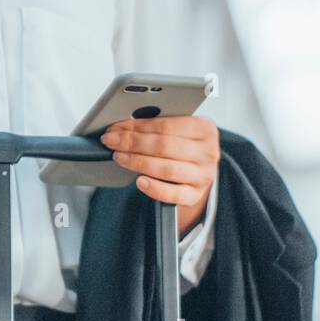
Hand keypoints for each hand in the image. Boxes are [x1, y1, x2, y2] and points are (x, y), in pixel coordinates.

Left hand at [100, 114, 219, 235]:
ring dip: (137, 162)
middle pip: (164, 146)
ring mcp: (203, 175)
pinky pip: (172, 194)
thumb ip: (159, 127)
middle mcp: (207, 152)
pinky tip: (139, 181)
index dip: (137, 126)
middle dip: (132, 143)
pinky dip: (154, 188)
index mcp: (204, 129)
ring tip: (120, 157)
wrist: (199, 172)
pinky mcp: (195, 195)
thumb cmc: (184, 147)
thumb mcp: (180, 131)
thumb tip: (125, 126)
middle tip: (112, 141)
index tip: (117, 128)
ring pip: (166, 169)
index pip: (166, 125)